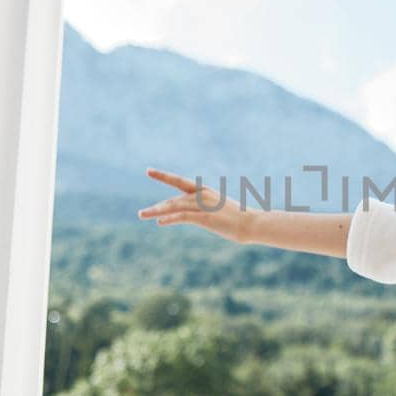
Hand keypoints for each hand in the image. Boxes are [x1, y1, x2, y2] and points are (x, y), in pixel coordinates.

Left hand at [138, 168, 254, 242]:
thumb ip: (206, 211)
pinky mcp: (205, 217)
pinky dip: (169, 218)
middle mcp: (202, 195)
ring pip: (174, 207)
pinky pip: (182, 216)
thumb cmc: (240, 219)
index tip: (149, 170)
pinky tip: (159, 222)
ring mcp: (203, 205)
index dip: (163, 176)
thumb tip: (197, 216)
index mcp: (206, 191)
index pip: (180, 182)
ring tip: (142, 215)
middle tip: (141, 213)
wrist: (253, 224)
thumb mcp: (220, 211)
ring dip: (157, 212)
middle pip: (173, 199)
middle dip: (157, 206)